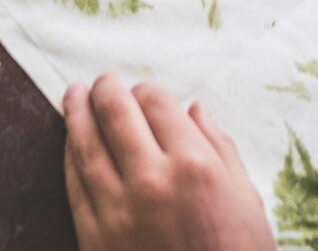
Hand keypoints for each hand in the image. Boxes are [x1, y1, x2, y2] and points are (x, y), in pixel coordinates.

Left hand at [63, 77, 274, 250]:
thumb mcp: (247, 200)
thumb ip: (220, 148)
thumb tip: (196, 109)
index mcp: (195, 166)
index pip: (157, 103)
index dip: (147, 91)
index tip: (144, 93)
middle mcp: (152, 181)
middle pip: (116, 114)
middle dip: (106, 90)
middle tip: (101, 82)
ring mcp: (117, 211)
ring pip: (86, 146)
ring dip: (76, 114)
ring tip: (72, 96)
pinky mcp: (95, 239)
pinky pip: (74, 186)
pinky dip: (70, 158)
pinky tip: (70, 145)